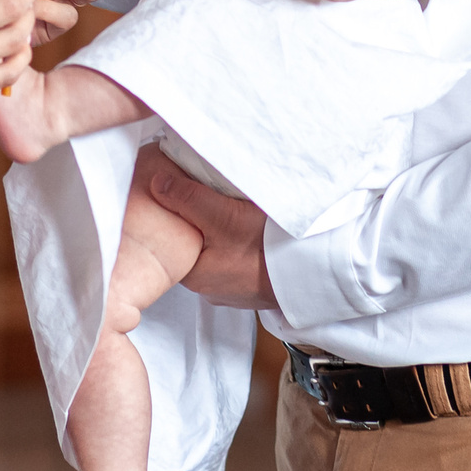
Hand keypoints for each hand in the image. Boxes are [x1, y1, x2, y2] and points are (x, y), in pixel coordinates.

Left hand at [147, 152, 275, 310]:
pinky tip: (252, 225)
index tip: (180, 189)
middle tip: (208, 192)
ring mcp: (234, 286)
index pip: (171, 240)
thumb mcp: (223, 216)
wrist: (314, 269)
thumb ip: (188, 198)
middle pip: (195, 244)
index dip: (173, 213)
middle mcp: (210, 287)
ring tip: (232, 206)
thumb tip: (156, 183)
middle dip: (199, 219)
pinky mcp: (255, 282)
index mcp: (194, 276)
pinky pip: (239, 255)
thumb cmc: (268, 250)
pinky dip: (242, 239)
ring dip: (223, 228)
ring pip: (218, 248)